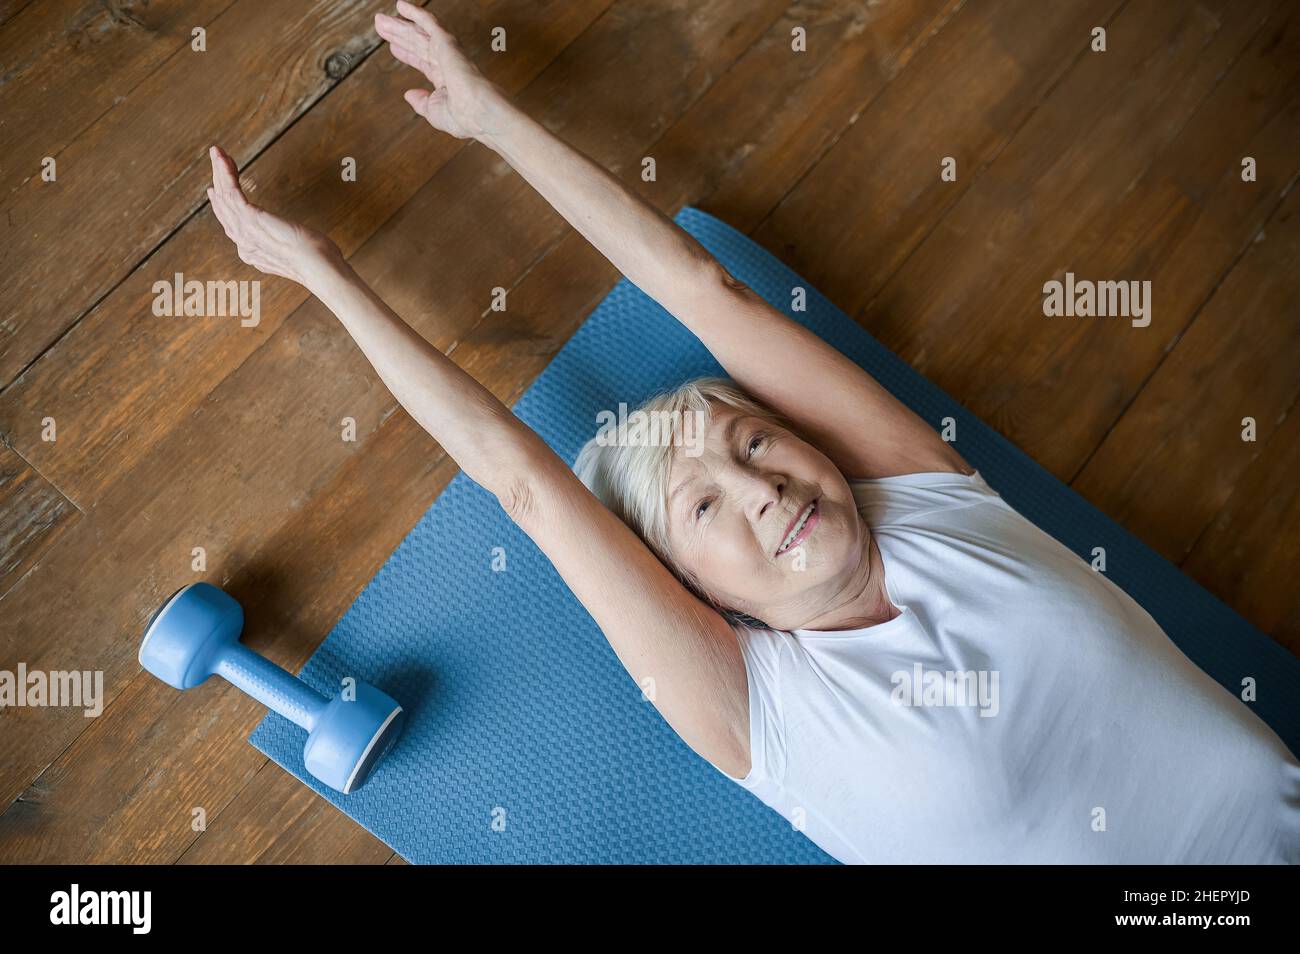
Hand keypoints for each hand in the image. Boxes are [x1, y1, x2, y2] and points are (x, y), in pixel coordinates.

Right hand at [206, 145, 341, 286]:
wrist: (319, 267)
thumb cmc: (318, 260)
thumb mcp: (296, 251)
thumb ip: (284, 244)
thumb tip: (289, 237)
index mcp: (252, 252)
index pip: (230, 223)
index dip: (222, 204)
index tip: (216, 188)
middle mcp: (243, 244)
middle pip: (224, 207)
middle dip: (219, 180)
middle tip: (216, 158)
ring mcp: (245, 231)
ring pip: (225, 197)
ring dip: (220, 171)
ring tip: (217, 151)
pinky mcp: (251, 218)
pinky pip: (232, 193)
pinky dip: (226, 174)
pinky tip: (223, 159)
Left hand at [375, 0, 502, 140]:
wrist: (477, 112)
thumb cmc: (463, 118)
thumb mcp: (434, 112)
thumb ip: (421, 103)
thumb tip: (409, 95)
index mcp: (446, 80)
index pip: (422, 61)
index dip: (407, 54)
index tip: (393, 47)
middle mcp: (447, 63)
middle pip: (417, 44)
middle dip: (399, 35)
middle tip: (382, 26)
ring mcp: (447, 51)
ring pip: (418, 33)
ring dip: (399, 25)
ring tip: (381, 19)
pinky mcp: (446, 42)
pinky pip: (428, 22)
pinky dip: (415, 13)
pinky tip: (401, 5)